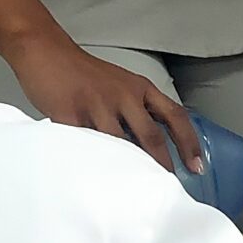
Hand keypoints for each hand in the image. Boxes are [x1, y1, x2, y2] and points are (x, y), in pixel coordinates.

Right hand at [3, 32, 202, 174]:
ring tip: (131, 191)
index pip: (174, 115)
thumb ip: (134, 111)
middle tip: (166, 188)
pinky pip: (85, 147)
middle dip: (161, 166)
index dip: (188, 142)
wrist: (45, 52)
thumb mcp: (118, 85)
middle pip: (151, 136)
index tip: (196, 165)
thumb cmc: (83, 73)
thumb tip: (150, 148)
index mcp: (139, 88)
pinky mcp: (70, 116)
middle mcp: (123, 96)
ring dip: (127, 169)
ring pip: (119, 145)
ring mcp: (97, 106)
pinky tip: (95, 179)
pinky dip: (92, 164)